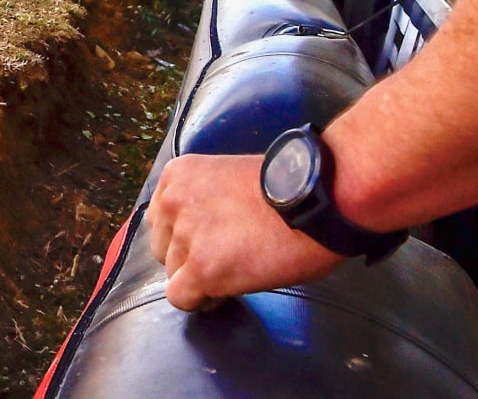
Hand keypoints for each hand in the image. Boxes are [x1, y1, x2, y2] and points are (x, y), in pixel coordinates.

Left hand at [147, 154, 346, 309]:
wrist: (316, 199)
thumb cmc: (287, 189)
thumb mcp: (227, 179)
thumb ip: (201, 200)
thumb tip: (195, 231)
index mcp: (178, 176)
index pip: (160, 220)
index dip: (184, 236)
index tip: (209, 242)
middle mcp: (173, 202)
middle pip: (162, 248)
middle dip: (188, 257)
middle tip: (225, 257)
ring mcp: (186, 236)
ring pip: (173, 274)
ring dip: (200, 278)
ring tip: (235, 272)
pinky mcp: (202, 269)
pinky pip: (182, 298)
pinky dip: (201, 301)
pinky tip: (225, 293)